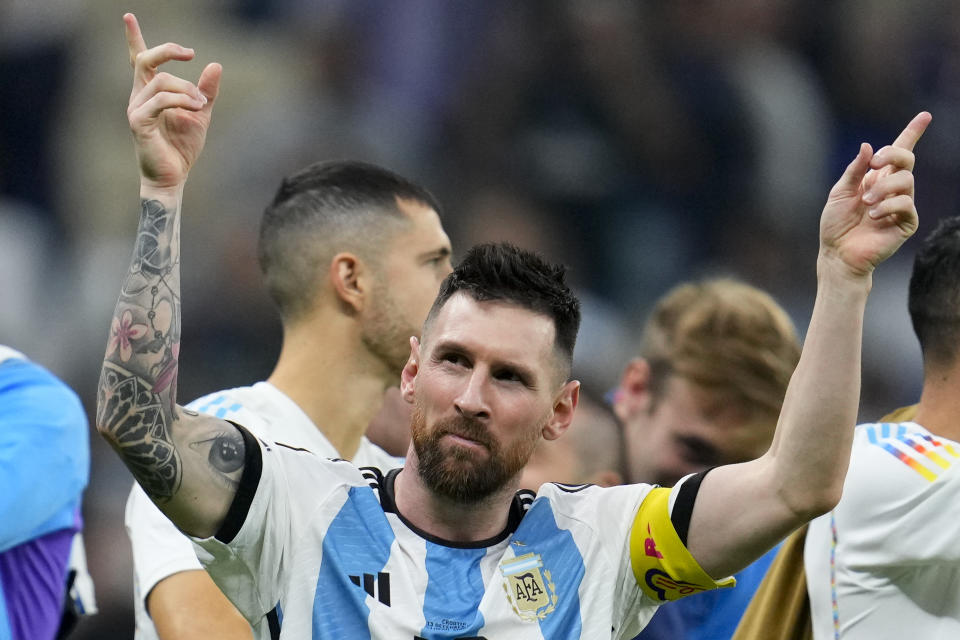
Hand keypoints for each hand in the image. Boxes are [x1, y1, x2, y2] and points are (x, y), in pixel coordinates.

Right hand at [124, 13, 221, 189]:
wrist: (174, 176)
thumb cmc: (182, 147)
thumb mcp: (200, 113)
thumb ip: (205, 91)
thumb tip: (215, 65)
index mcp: (150, 92)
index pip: (139, 60)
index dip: (134, 38)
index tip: (129, 16)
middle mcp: (139, 96)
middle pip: (146, 60)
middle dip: (168, 51)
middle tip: (190, 54)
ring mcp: (136, 108)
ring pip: (161, 81)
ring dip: (187, 88)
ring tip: (201, 103)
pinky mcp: (139, 122)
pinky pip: (160, 100)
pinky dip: (181, 100)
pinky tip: (196, 108)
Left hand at [819, 112, 931, 277]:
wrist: (837, 253)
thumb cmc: (836, 224)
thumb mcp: (840, 192)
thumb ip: (854, 170)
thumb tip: (867, 146)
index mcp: (877, 178)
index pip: (900, 152)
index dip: (912, 133)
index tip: (925, 116)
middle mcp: (892, 189)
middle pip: (908, 160)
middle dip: (893, 154)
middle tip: (874, 163)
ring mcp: (901, 205)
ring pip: (906, 181)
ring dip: (883, 188)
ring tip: (866, 204)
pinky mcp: (906, 223)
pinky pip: (906, 204)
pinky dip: (887, 206)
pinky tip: (872, 215)